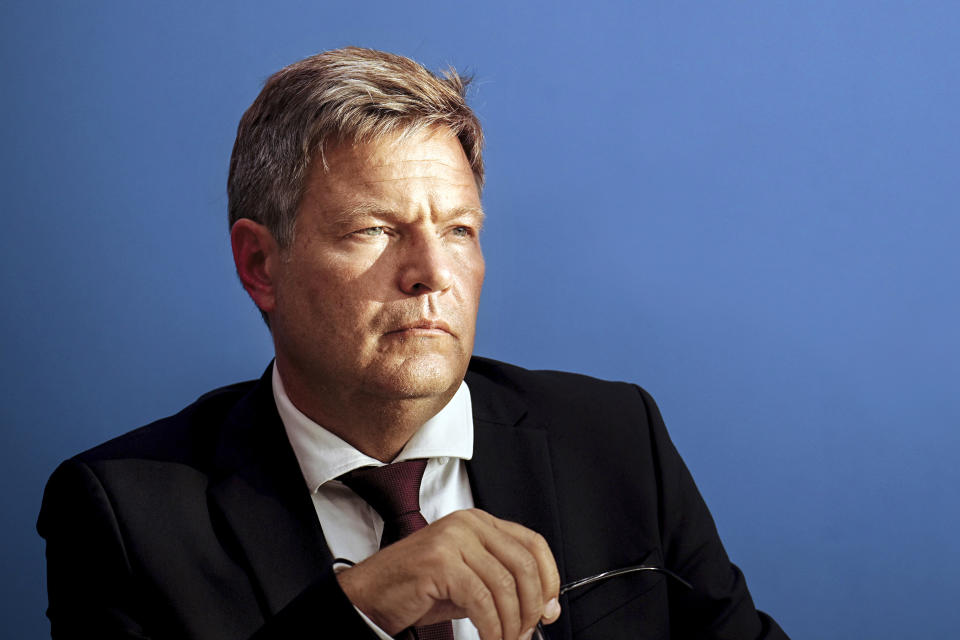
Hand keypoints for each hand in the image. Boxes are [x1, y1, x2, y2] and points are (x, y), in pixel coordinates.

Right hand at [336, 508, 561, 639]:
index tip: (550, 609)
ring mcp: (453, 540)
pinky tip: (488, 638)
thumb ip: (503, 586)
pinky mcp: (441, 562)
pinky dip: (491, 627)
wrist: (370, 595)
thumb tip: (544, 606)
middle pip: (524, 564)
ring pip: (505, 585)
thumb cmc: (417, 589)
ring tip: (504, 639)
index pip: (532, 544)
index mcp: (478, 522)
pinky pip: (482, 600)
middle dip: (532, 606)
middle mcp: (468, 524)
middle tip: (527, 632)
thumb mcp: (469, 581)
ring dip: (511, 623)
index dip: (549, 579)